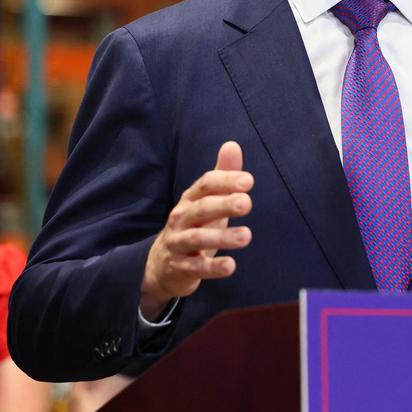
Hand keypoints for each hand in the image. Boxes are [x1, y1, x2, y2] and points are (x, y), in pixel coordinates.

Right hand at [140, 141, 252, 318]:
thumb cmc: (194, 226)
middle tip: (246, 203)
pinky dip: (212, 267)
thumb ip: (222, 175)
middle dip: (223, 205)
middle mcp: (181, 218)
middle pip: (201, 209)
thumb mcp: (207, 200)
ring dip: (222, 237)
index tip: (248, 181)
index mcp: (190, 199)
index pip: (206, 185)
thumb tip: (233, 144)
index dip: (225, 181)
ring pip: (197, 238)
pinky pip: (195, 267)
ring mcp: (178, 243)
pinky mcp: (180, 267)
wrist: (162, 264)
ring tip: (246, 236)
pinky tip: (230, 266)